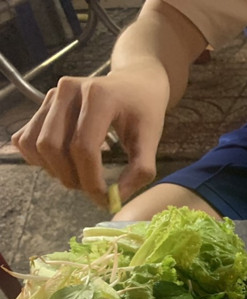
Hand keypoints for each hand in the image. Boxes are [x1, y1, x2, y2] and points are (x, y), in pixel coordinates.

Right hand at [12, 68, 169, 208]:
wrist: (135, 83)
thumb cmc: (144, 111)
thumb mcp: (151, 138)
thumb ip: (140, 169)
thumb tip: (116, 198)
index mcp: (99, 96)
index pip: (83, 147)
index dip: (90, 179)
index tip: (104, 199)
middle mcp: (69, 91)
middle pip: (53, 146)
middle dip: (70, 177)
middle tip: (91, 189)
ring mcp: (52, 95)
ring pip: (35, 143)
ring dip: (54, 170)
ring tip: (78, 177)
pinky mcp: (43, 103)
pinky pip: (26, 138)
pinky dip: (39, 159)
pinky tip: (63, 164)